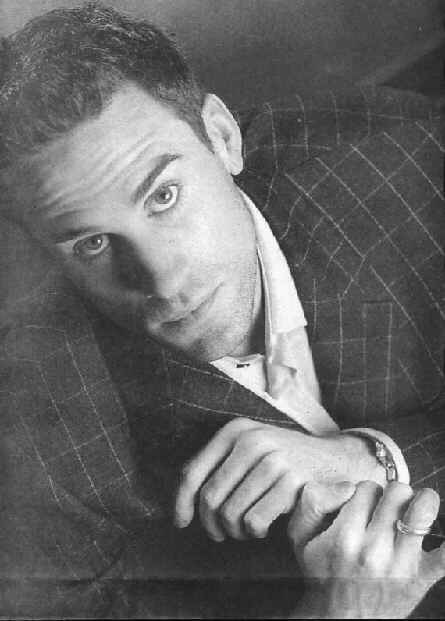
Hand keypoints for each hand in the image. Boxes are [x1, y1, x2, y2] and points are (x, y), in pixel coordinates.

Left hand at [174, 417, 383, 540]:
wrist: (336, 460)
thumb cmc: (284, 461)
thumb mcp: (250, 449)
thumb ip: (217, 465)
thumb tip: (181, 503)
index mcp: (235, 430)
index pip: (193, 472)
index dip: (182, 502)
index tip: (181, 522)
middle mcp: (252, 440)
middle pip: (210, 498)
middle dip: (212, 524)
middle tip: (223, 532)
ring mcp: (273, 460)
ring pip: (231, 513)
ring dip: (235, 531)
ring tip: (247, 528)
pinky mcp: (293, 482)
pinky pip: (255, 522)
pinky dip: (256, 531)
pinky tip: (266, 526)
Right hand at [289, 480, 444, 618]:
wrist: (340, 620)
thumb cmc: (322, 575)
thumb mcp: (301, 538)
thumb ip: (313, 502)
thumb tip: (347, 486)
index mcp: (344, 537)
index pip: (367, 487)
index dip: (366, 492)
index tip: (363, 506)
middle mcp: (373, 549)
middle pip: (397, 491)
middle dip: (393, 494)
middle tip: (387, 509)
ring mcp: (401, 565)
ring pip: (423, 508)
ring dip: (422, 503)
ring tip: (413, 511)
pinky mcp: (421, 579)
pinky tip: (441, 531)